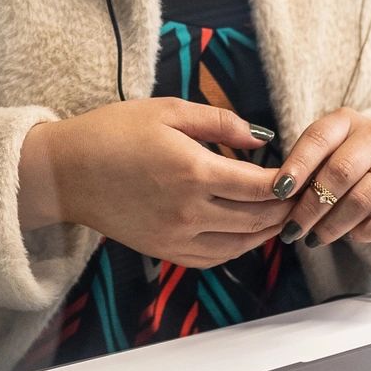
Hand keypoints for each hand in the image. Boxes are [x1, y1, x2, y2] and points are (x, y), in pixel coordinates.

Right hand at [19, 98, 292, 267]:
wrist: (66, 172)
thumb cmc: (113, 132)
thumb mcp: (168, 111)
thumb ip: (220, 122)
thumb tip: (261, 138)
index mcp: (194, 171)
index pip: (261, 186)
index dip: (288, 182)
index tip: (301, 173)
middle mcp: (189, 210)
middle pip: (257, 218)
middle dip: (286, 208)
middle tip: (303, 196)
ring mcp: (176, 236)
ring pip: (241, 243)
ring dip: (267, 231)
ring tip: (283, 215)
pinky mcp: (164, 250)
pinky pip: (214, 258)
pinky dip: (239, 249)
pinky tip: (248, 235)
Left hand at [268, 108, 370, 250]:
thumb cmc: (348, 166)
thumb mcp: (324, 158)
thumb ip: (304, 172)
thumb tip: (278, 197)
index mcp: (346, 120)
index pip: (319, 137)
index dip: (297, 165)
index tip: (279, 191)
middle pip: (341, 171)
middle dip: (312, 206)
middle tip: (293, 230)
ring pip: (364, 198)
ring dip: (335, 225)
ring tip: (316, 238)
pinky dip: (368, 231)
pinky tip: (353, 236)